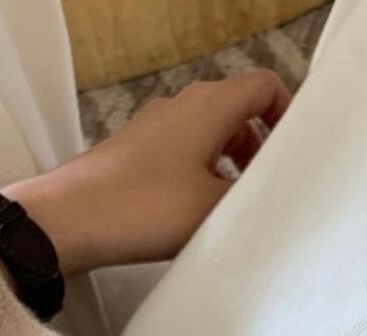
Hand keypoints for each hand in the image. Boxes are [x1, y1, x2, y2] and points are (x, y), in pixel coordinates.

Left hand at [2, 69, 290, 275]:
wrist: (72, 218)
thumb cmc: (148, 206)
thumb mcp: (217, 209)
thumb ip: (254, 197)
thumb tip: (275, 197)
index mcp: (210, 105)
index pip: (265, 86)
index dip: (288, 115)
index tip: (295, 155)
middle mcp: (183, 106)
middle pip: (238, 112)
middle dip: (261, 147)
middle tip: (269, 189)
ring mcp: (155, 127)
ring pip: (210, 135)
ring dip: (231, 165)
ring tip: (234, 209)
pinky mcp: (135, 152)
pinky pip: (183, 154)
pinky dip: (201, 175)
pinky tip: (197, 215)